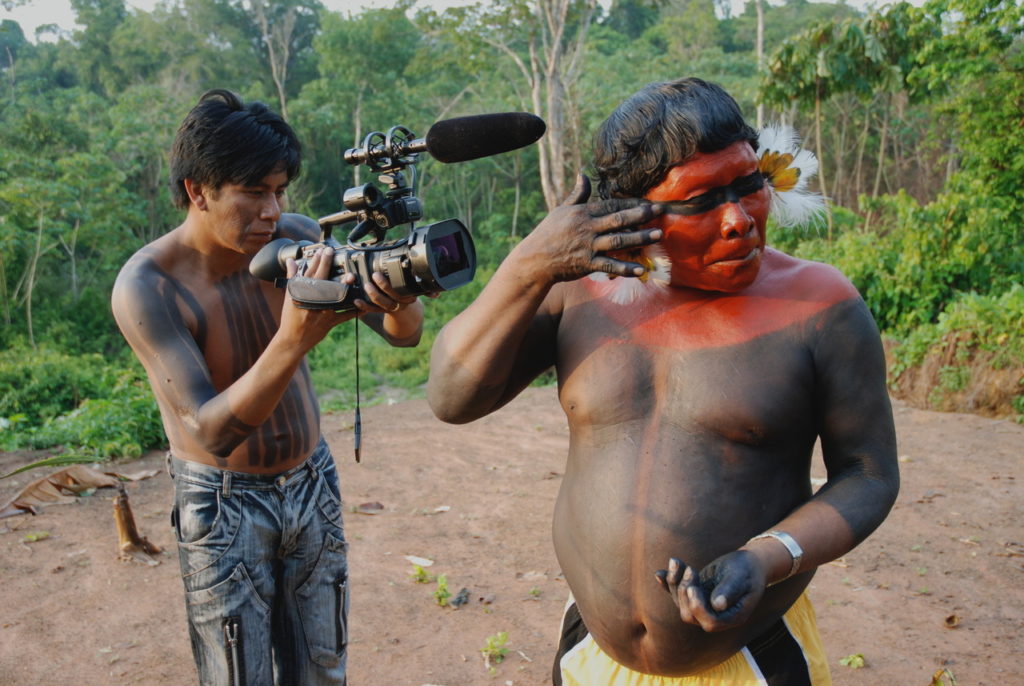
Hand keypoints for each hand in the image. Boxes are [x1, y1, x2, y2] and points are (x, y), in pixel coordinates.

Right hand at [279, 247, 357, 350]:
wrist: (293, 339)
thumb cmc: (291, 316)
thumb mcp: (290, 296)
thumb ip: (292, 277)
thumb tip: (291, 261)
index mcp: (302, 293)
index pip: (309, 273)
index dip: (316, 260)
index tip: (323, 249)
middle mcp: (312, 301)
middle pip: (320, 280)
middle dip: (326, 265)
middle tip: (331, 252)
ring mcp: (322, 311)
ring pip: (334, 297)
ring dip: (343, 287)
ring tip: (351, 277)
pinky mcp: (330, 322)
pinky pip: (345, 316)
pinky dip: (355, 311)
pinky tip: (364, 305)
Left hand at [352, 271, 419, 315]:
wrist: (401, 309)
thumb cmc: (406, 293)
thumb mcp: (415, 289)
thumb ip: (425, 289)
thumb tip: (437, 294)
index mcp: (409, 297)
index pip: (403, 291)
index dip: (392, 285)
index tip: (385, 274)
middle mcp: (401, 303)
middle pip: (393, 297)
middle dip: (384, 286)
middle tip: (375, 275)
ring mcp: (391, 308)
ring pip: (383, 304)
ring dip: (374, 295)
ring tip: (366, 286)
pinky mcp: (381, 311)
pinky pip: (372, 310)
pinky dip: (364, 306)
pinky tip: (357, 300)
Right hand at [526, 173, 663, 282]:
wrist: (535, 259)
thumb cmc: (548, 233)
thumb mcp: (561, 210)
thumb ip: (577, 194)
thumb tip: (584, 175)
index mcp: (583, 213)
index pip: (611, 205)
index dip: (631, 203)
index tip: (648, 202)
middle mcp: (587, 228)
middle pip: (619, 219)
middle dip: (641, 215)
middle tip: (660, 211)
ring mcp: (588, 246)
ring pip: (618, 241)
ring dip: (640, 238)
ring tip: (657, 235)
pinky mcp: (587, 264)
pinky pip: (610, 265)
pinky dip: (625, 268)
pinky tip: (641, 269)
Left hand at [655, 550, 766, 632]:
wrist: (749, 562)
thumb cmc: (748, 568)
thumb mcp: (741, 577)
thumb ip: (729, 590)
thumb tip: (717, 605)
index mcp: (732, 616)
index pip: (709, 623)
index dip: (697, 608)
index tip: (693, 588)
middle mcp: (716, 615)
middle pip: (690, 615)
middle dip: (684, 592)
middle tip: (691, 570)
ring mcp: (704, 605)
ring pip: (681, 603)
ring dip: (675, 582)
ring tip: (676, 561)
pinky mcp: (696, 593)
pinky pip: (678, 592)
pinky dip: (667, 583)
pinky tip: (659, 573)